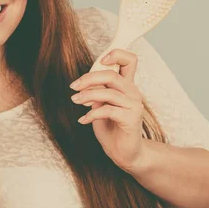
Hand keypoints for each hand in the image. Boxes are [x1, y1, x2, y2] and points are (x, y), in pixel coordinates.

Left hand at [69, 49, 144, 169]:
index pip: (129, 60)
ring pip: (108, 92)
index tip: (100, 61)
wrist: (124, 153)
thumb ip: (97, 94)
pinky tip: (83, 120)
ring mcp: (134, 105)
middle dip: (89, 78)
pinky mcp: (132, 118)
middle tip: (74, 87)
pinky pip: (108, 110)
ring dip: (87, 96)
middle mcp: (133, 92)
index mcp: (126, 86)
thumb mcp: (100, 107)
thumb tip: (86, 86)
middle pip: (112, 74)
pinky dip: (92, 114)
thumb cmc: (112, 129)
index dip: (116, 54)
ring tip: (75, 101)